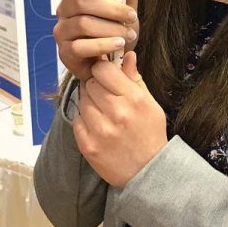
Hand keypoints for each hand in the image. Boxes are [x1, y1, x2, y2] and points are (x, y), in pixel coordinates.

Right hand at [52, 0, 141, 81]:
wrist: (114, 63)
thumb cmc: (114, 30)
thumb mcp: (125, 4)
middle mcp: (63, 11)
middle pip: (80, 2)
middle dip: (110, 8)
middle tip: (131, 15)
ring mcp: (62, 33)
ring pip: (83, 24)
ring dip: (111, 28)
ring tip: (130, 33)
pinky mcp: (66, 53)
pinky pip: (82, 47)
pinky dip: (104, 45)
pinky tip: (119, 44)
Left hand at [73, 49, 167, 188]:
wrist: (148, 172)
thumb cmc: (150, 134)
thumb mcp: (150, 104)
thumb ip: (135, 79)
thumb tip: (127, 55)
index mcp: (133, 99)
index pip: (103, 69)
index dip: (103, 70)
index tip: (106, 76)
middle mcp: (116, 112)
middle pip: (90, 84)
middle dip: (96, 87)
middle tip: (106, 97)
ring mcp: (100, 130)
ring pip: (82, 101)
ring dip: (90, 103)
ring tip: (103, 113)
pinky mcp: (87, 145)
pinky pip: (77, 120)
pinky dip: (85, 121)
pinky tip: (98, 127)